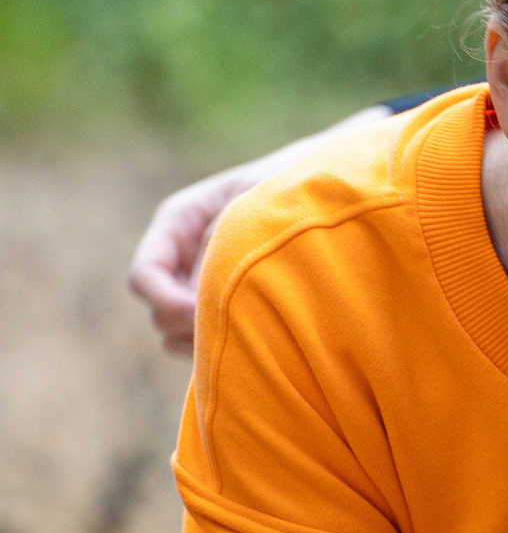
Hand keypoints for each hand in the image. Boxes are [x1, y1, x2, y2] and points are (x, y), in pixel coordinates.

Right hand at [129, 104, 391, 355]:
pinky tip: (270, 337)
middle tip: (244, 327)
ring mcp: (204, 282)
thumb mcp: (257, 200)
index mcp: (180, 221)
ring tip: (259, 332)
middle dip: (193, 326)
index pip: (144, 277)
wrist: (338, 183)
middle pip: (160, 314)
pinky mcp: (230, 304)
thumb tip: (203, 298)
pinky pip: (210, 344)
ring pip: (179, 335)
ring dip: (209, 343)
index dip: (167, 302)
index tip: (205, 313)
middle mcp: (184, 254)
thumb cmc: (298, 183)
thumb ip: (223, 241)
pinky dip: (229, 350)